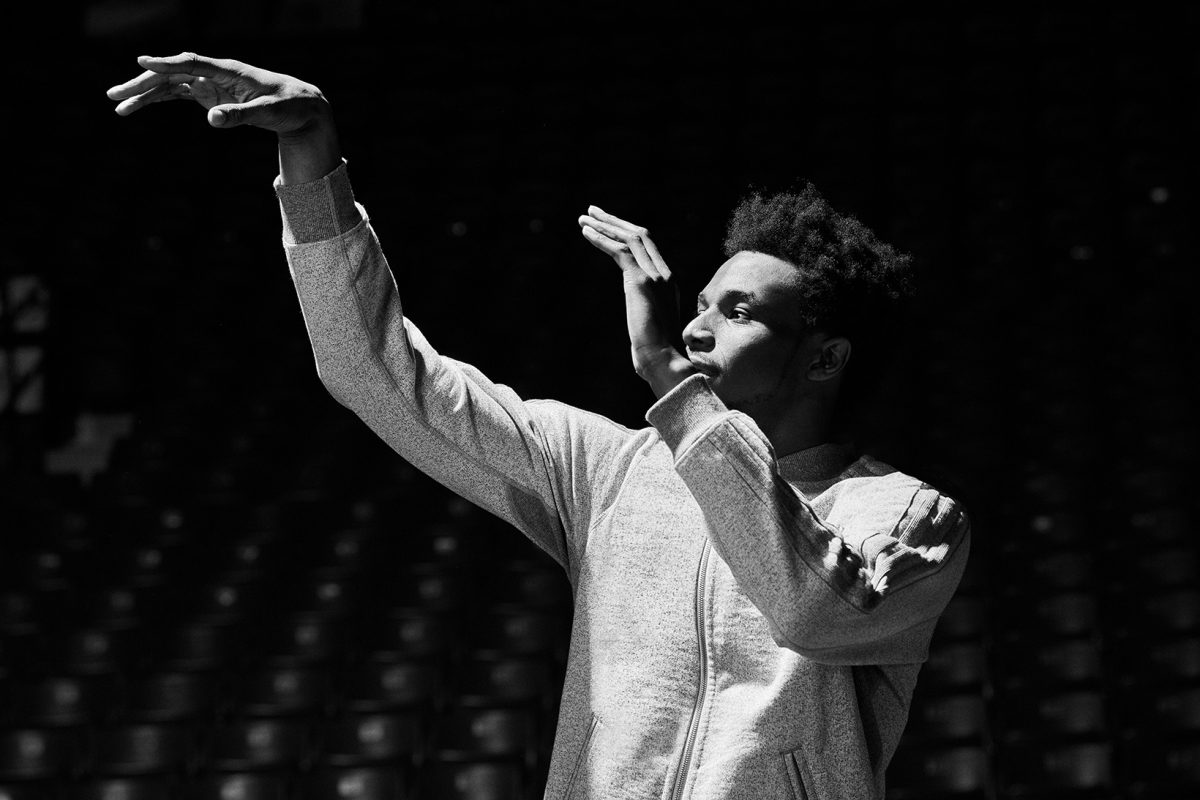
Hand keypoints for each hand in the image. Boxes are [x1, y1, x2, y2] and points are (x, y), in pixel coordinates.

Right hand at [106, 52, 340, 183]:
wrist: (300, 107)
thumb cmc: (287, 107)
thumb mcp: (267, 114)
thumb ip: (240, 116)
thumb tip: (211, 120)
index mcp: (230, 71)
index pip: (192, 63)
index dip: (168, 63)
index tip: (142, 62)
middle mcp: (215, 73)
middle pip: (172, 73)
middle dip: (143, 83)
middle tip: (115, 95)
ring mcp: (210, 83)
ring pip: (170, 83)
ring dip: (145, 94)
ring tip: (119, 106)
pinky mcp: (209, 94)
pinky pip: (177, 93)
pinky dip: (158, 99)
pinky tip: (137, 107)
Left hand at [578, 207, 696, 397]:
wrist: (663, 361)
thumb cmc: (656, 354)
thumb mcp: (651, 326)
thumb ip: (646, 313)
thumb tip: (641, 322)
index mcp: (668, 282)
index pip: (648, 247)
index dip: (626, 233)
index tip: (607, 226)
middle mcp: (664, 274)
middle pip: (640, 235)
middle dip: (614, 221)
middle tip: (591, 212)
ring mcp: (655, 276)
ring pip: (629, 238)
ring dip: (604, 226)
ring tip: (583, 219)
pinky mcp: (641, 282)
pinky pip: (620, 251)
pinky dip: (602, 239)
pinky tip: (586, 233)